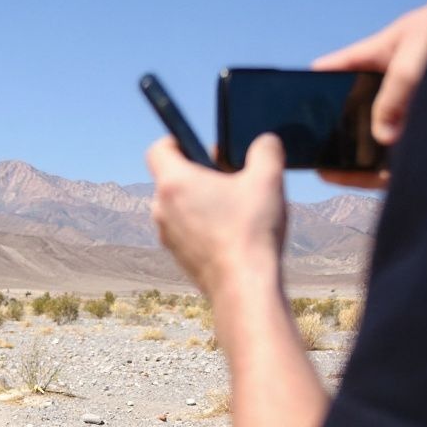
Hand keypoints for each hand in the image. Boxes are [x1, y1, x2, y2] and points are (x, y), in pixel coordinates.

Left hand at [146, 133, 286, 299]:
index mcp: (174, 183)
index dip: (177, 141)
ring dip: (201, 200)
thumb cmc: (251, 230)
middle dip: (198, 173)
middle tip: (230, 177)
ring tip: (235, 207)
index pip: (159, 149)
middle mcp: (161, 208)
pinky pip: (184, 229)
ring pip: (178, 206)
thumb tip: (264, 142)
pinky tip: (231, 231)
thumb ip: (265, 150)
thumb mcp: (268, 178)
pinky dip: (201, 224)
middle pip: (172, 178)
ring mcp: (166, 235)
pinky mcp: (177, 255)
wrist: (243, 285)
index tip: (199, 145)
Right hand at [312, 0, 426, 188]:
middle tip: (302, 140)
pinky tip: (341, 176)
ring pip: (367, 141)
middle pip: (349, 113)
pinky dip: (365, 173)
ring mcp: (405, 118)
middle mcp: (392, 91)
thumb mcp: (414, 55)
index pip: (338, 67)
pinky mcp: (420, 143)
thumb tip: (382, 136)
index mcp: (382, 57)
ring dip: (346, 153)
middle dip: (328, 127)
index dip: (312, 81)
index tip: (291, 97)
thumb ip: (392, 93)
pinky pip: (386, 164)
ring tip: (319, 164)